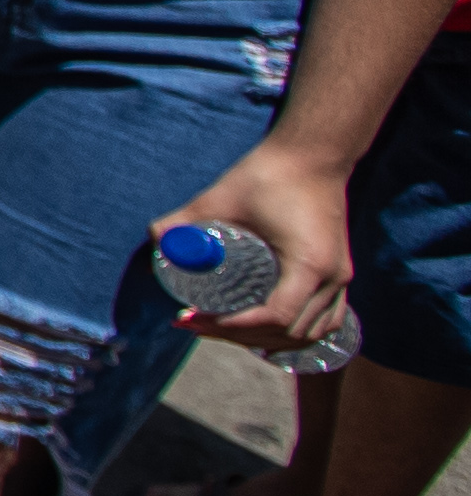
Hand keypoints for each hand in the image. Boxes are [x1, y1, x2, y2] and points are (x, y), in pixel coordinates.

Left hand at [154, 140, 360, 357]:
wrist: (313, 157)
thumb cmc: (268, 175)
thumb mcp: (219, 197)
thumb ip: (183, 220)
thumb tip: (154, 242)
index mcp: (309, 264)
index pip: (274, 316)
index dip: (231, 327)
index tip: (193, 318)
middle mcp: (332, 279)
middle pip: (289, 332)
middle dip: (238, 336)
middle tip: (196, 324)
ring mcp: (341, 280)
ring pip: (309, 334)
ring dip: (266, 339)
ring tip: (222, 329)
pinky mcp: (340, 275)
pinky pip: (324, 321)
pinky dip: (293, 333)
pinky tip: (261, 329)